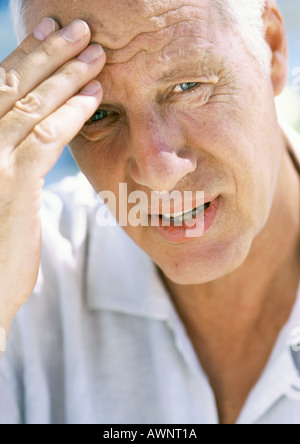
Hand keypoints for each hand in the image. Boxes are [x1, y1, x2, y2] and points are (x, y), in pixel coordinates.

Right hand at [0, 18, 104, 334]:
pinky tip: (94, 96)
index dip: (26, 58)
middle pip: (12, 85)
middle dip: (47, 52)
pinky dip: (70, 113)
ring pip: (30, 105)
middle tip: (77, 26)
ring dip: (65, 74)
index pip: (1, 89)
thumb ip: (16, 163)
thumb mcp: (2, 196)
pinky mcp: (11, 186)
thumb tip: (37, 139)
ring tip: (93, 50)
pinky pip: (46, 138)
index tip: (51, 35)